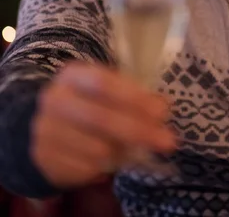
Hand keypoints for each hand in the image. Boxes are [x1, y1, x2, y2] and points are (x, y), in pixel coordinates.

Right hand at [30, 62, 175, 188]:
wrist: (47, 127)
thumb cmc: (87, 103)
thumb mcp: (106, 92)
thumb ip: (132, 96)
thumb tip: (162, 108)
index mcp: (72, 75)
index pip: (103, 83)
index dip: (134, 98)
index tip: (161, 113)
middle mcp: (55, 100)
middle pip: (100, 117)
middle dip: (138, 131)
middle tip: (167, 141)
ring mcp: (46, 130)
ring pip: (95, 148)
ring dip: (124, 152)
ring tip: (139, 150)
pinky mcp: (45, 158)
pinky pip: (86, 169)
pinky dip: (106, 168)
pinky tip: (115, 161)